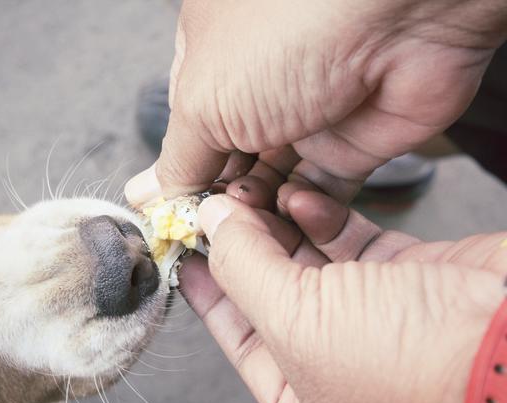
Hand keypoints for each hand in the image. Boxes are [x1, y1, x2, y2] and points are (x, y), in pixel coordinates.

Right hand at [126, 0, 506, 206]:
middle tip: (209, 231)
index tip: (170, 219)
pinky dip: (303, 214)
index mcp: (214, 62)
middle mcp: (260, 90)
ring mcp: (307, 119)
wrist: (400, 14)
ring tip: (246, 227)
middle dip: (217, 202)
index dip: (179, 178)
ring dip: (257, 214)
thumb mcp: (205, 100)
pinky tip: (287, 219)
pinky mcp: (352, 147)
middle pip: (229, 166)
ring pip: (272, 188)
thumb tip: (152, 195)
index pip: (188, 134)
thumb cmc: (291, 31)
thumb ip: (179, 158)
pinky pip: (320, 196)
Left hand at [179, 192, 506, 402]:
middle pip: (269, 293)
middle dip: (241, 246)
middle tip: (216, 206)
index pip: (238, 339)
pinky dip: (319, 214)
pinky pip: (346, 239)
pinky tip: (299, 194)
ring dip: (275, 223)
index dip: (209, 290)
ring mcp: (373, 315)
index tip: (187, 247)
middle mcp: (338, 362)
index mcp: (306, 401)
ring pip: (305, 260)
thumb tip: (213, 225)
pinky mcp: (404, 273)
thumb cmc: (416, 367)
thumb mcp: (302, 324)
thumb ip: (246, 270)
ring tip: (249, 192)